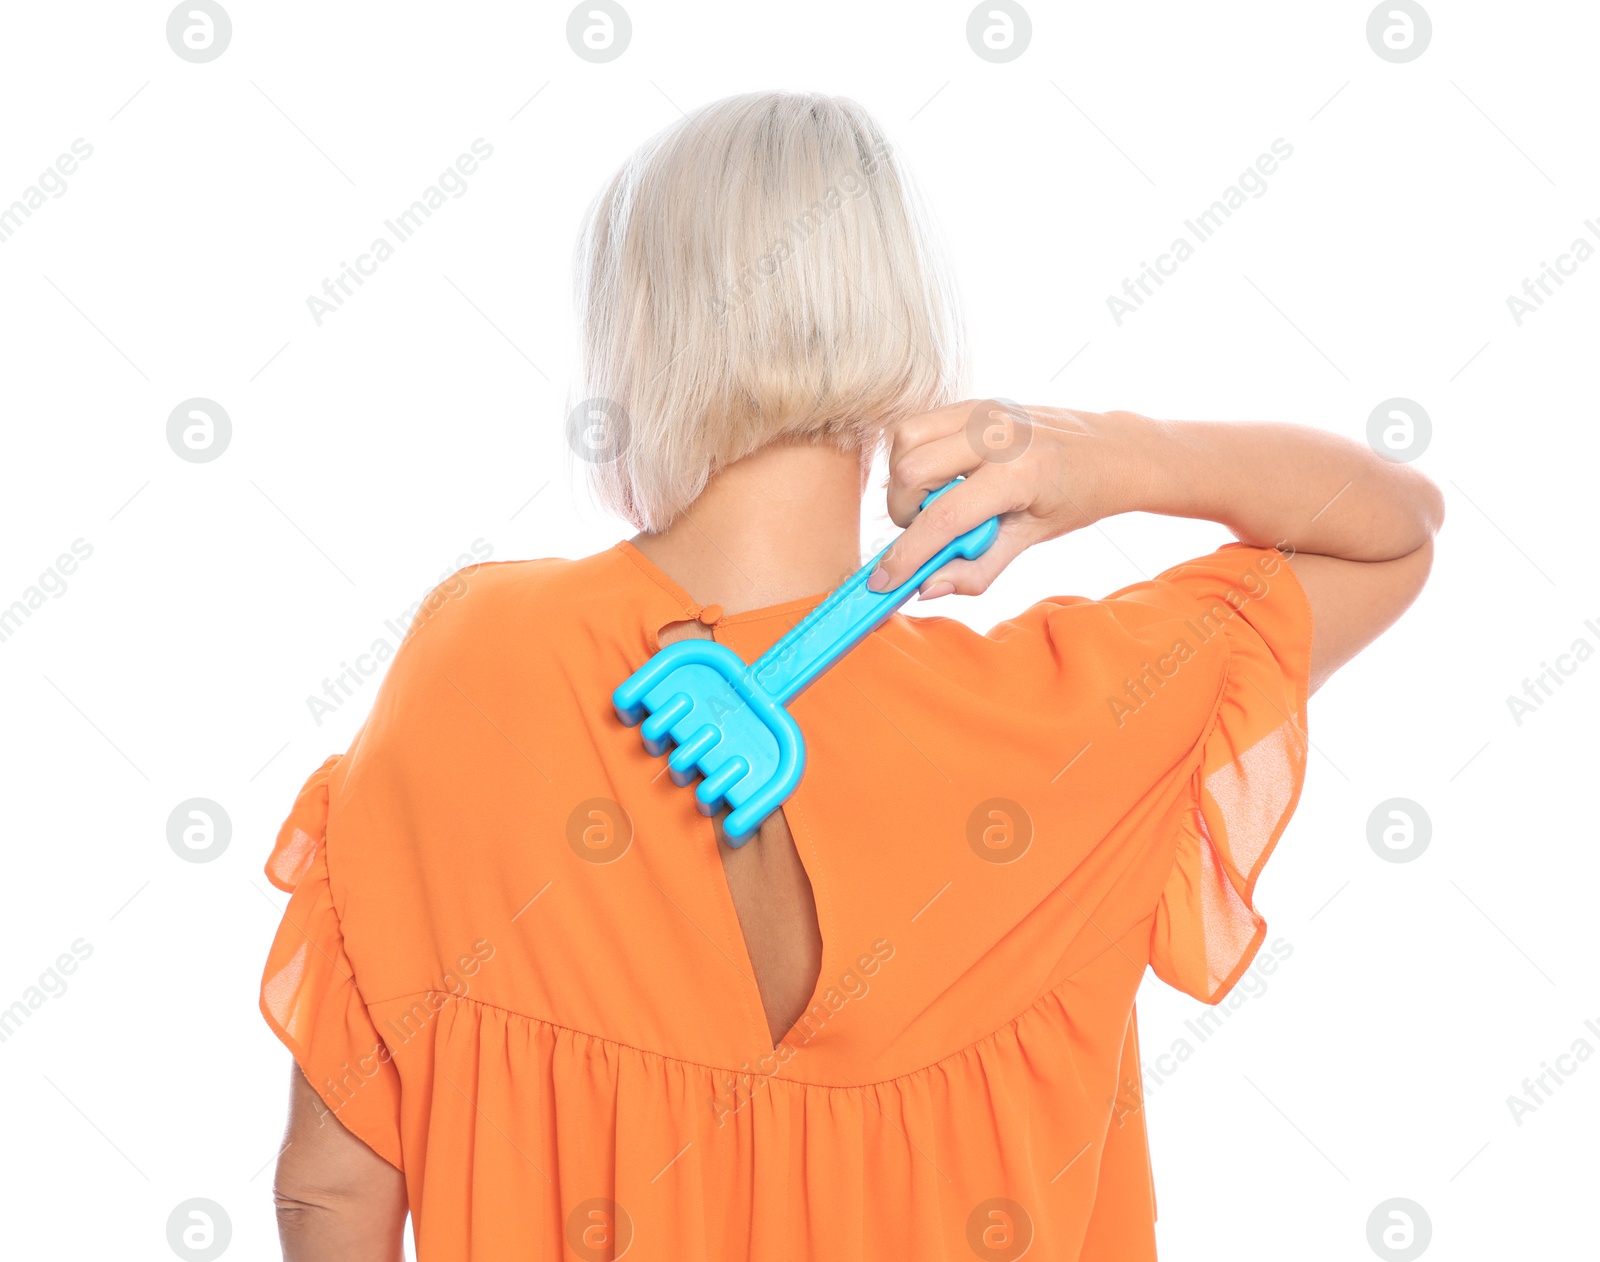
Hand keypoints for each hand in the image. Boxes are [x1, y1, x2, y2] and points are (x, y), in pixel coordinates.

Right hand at [867, 400, 1150, 597]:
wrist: (1110, 451)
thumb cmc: (1076, 497)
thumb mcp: (1032, 539)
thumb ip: (978, 568)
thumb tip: (928, 587)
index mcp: (1019, 473)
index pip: (943, 517)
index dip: (907, 554)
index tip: (884, 580)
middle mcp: (997, 433)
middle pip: (910, 469)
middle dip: (904, 510)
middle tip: (927, 529)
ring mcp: (984, 410)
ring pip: (906, 437)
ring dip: (905, 478)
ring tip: (934, 500)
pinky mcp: (976, 401)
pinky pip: (921, 423)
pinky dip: (917, 454)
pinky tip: (943, 476)